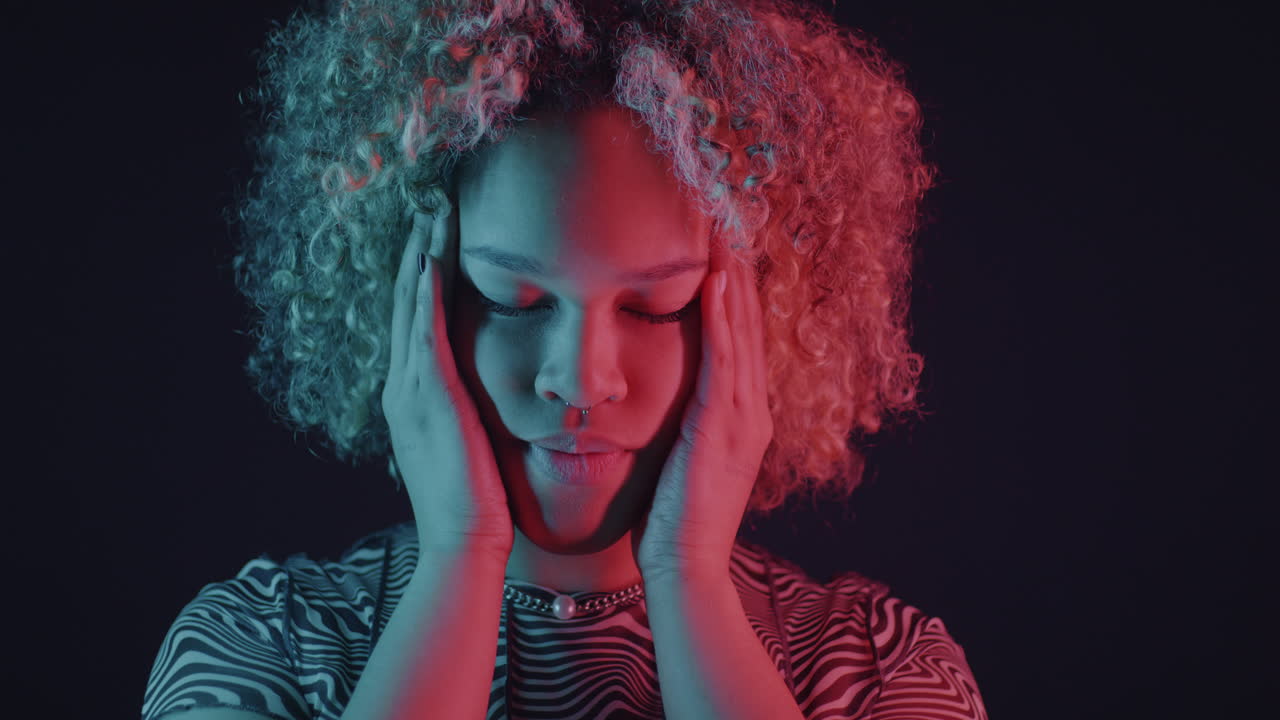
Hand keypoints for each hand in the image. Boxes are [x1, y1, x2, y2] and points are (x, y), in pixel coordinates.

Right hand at [382, 210, 513, 562]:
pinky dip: (426, 289)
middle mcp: (403, 386)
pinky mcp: (429, 394)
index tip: (437, 237)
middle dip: (418, 252)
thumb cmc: (477, 501)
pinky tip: (433, 255)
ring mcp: (411, 388)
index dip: (423, 277)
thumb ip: (469, 414)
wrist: (465, 540)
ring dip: (422, 255)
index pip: (417, 322)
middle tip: (429, 205)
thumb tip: (484, 397)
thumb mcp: (468, 446)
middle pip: (409, 303)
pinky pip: (425, 327)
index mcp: (413, 397)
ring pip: (414, 304)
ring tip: (432, 212)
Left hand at [632, 244, 772, 581]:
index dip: (736, 293)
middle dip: (740, 273)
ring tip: (725, 233)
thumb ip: (687, 424)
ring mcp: (744, 417)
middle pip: (749, 325)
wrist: (685, 564)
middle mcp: (752, 410)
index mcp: (743, 417)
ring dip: (735, 281)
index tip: (722, 249)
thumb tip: (669, 398)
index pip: (741, 340)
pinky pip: (725, 359)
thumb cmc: (674, 516)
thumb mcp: (685, 459)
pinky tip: (717, 282)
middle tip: (729, 222)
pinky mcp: (724, 425)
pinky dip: (724, 317)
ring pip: (743, 332)